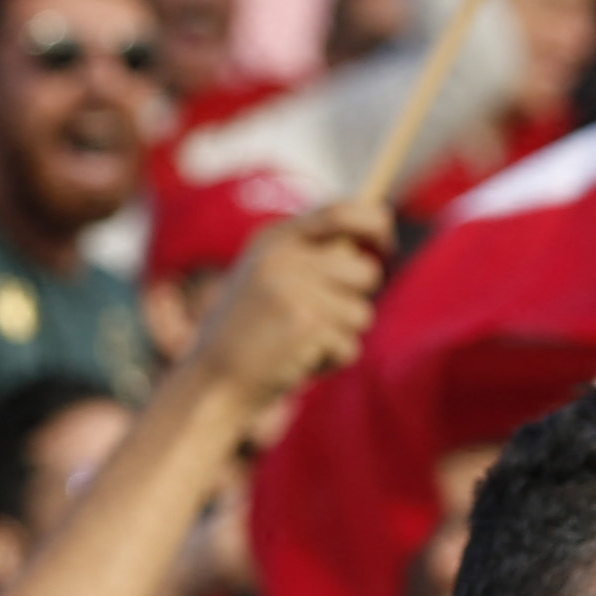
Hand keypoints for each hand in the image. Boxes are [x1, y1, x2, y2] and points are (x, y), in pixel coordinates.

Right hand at [201, 203, 387, 417]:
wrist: (209, 383)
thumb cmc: (244, 336)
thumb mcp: (264, 281)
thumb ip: (306, 259)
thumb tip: (368, 250)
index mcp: (273, 241)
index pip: (341, 212)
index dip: (375, 223)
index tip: (386, 241)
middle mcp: (284, 258)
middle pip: (365, 271)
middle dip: (357, 300)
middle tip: (323, 319)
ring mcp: (294, 290)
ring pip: (362, 314)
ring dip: (340, 336)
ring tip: (299, 343)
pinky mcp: (305, 325)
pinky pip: (349, 346)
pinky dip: (331, 362)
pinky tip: (296, 363)